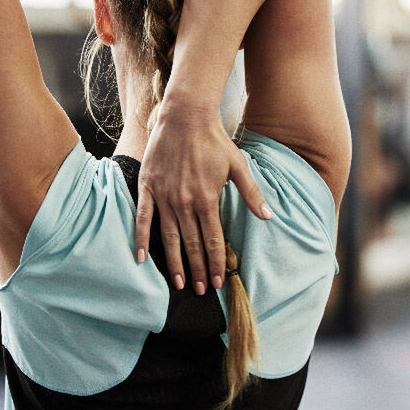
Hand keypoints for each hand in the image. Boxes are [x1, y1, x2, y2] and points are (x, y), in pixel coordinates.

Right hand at [134, 104, 272, 293]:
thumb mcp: (239, 166)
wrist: (186, 117)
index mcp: (208, 200)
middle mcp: (185, 203)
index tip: (217, 282)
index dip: (216, 263)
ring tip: (177, 283)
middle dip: (197, 270)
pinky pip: (143, 218)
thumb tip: (268, 217)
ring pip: (170, 237)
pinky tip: (141, 258)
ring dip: (174, 262)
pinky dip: (141, 238)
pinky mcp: (148, 187)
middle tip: (199, 292)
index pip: (213, 241)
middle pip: (192, 245)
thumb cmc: (215, 141)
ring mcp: (164, 196)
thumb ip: (251, 194)